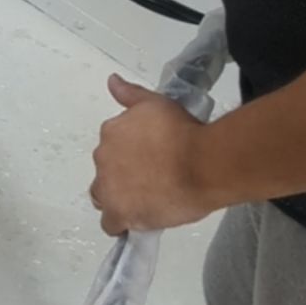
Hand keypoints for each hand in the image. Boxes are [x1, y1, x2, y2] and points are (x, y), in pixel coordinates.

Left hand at [90, 76, 214, 234]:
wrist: (202, 163)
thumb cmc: (184, 131)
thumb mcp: (157, 103)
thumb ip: (131, 95)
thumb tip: (112, 81)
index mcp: (111, 132)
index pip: (113, 147)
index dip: (131, 155)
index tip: (151, 158)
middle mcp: (102, 157)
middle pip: (106, 171)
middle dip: (123, 175)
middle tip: (154, 178)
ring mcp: (108, 187)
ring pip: (104, 197)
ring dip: (119, 198)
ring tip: (147, 201)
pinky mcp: (118, 213)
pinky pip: (111, 223)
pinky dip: (122, 223)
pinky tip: (140, 220)